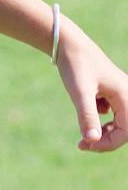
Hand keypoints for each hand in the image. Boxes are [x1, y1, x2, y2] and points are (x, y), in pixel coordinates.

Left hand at [54, 19, 127, 151]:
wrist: (66, 44)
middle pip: (124, 129)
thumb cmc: (75, 65)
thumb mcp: (80, 92)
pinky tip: (87, 112)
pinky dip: (99, 120)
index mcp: (127, 96)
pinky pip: (111, 113)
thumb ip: (87, 116)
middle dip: (105, 140)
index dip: (108, 143)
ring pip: (119, 122)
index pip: (126, 131)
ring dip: (103, 133)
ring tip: (83, 138)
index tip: (85, 145)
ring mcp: (120, 93)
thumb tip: (91, 140)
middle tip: (81, 145)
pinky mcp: (109, 92)